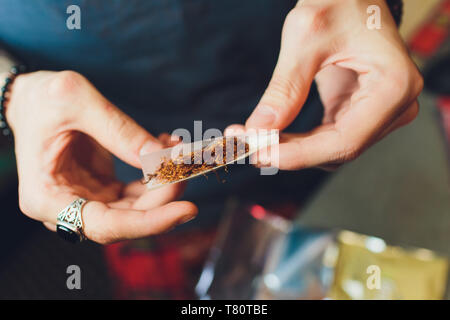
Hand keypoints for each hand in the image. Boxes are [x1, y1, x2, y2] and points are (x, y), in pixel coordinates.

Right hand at [5, 70, 196, 243]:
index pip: (104, 226)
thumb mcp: (75, 101)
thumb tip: (161, 158)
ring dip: (163, 185)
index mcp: (47, 198)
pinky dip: (155, 174)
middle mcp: (67, 208)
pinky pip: (136, 191)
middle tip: (185, 167)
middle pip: (126, 219)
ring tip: (177, 152)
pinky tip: (166, 149)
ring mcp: (87, 200)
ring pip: (136, 208)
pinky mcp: (102, 189)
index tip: (186, 209)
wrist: (32, 99)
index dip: (149, 222)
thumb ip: (119, 131)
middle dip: (162, 196)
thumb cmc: (42, 99)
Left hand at [229, 0, 422, 169]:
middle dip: (289, 153)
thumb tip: (258, 129)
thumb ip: (285, 86)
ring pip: (329, 151)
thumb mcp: (305, 36)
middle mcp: (395, 108)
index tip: (260, 153)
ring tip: (253, 137)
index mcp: (394, 87)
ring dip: (289, 150)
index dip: (300, 155)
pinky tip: (271, 134)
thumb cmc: (338, 3)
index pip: (345, 142)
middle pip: (337, 151)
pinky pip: (326, 140)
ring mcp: (380, 114)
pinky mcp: (360, 114)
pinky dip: (298, 142)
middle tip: (246, 146)